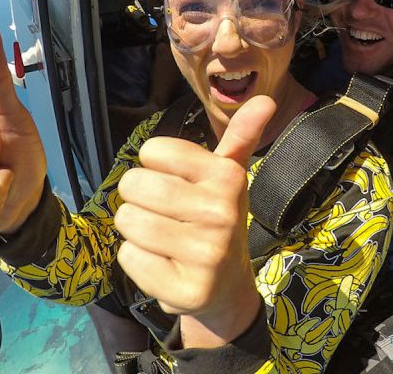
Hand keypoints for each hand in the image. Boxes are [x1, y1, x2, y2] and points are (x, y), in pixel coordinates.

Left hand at [115, 95, 275, 343]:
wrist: (226, 286)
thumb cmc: (217, 218)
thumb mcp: (229, 175)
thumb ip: (241, 135)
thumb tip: (265, 100)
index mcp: (227, 177)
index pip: (152, 150)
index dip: (155, 166)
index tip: (177, 182)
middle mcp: (220, 214)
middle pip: (133, 184)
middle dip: (139, 198)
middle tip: (165, 212)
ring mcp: (205, 255)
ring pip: (127, 220)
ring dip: (136, 229)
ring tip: (164, 237)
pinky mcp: (185, 291)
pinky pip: (127, 256)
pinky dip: (137, 260)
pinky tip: (163, 263)